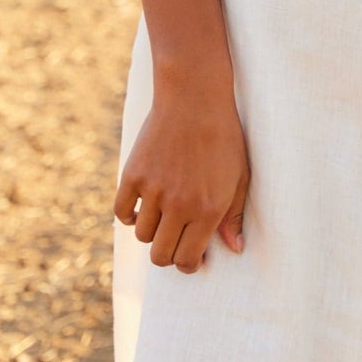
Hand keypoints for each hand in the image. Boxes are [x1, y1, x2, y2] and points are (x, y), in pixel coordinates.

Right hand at [114, 85, 250, 273]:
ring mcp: (154, 190)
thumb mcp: (239, 176)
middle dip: (168, 254)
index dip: (187, 264)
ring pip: (142, 235)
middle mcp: (179, 205)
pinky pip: (122, 212)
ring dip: (151, 231)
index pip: (187, 260)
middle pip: (161, 255)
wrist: (195, 97)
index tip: (189, 257)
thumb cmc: (224, 136)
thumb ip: (234, 215)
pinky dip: (130, 214)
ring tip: (163, 215)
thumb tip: (235, 249)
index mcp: (208, 209)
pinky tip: (142, 205)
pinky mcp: (133, 174)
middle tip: (174, 240)